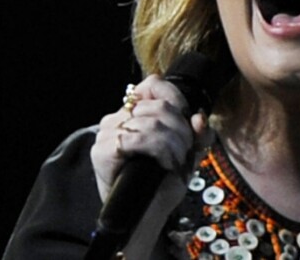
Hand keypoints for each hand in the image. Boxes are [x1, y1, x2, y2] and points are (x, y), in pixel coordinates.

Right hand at [90, 74, 207, 204]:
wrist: (146, 215)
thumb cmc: (164, 180)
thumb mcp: (189, 151)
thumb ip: (199, 132)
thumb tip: (199, 117)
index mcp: (136, 110)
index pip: (155, 84)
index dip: (178, 101)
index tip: (187, 126)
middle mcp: (119, 116)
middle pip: (160, 106)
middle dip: (181, 130)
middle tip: (184, 152)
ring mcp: (107, 132)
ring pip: (151, 122)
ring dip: (173, 144)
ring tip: (175, 161)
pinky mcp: (101, 150)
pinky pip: (136, 138)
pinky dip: (159, 151)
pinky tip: (164, 164)